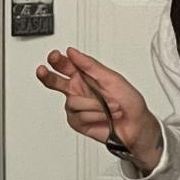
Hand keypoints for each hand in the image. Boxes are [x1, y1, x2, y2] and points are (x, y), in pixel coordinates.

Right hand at [35, 47, 160, 169]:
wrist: (136, 127)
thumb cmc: (130, 102)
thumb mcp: (113, 78)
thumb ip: (90, 65)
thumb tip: (73, 53)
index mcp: (86, 76)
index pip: (66, 65)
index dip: (58, 60)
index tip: (54, 56)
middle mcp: (79, 90)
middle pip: (55, 81)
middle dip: (48, 75)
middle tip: (43, 71)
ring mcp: (77, 107)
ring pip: (72, 102)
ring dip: (93, 105)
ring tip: (109, 107)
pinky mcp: (77, 122)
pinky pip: (78, 116)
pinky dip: (93, 116)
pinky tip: (104, 116)